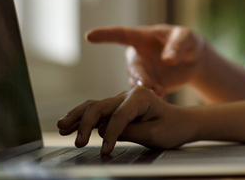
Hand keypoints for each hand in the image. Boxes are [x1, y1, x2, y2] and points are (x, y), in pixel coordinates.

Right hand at [57, 86, 194, 154]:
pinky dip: (82, 118)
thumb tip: (105, 131)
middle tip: (78, 142)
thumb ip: (130, 131)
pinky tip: (68, 125)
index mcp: (141, 96)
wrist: (183, 123)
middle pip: (100, 106)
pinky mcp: (118, 108)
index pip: (118, 116)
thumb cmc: (173, 127)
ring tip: (61, 127)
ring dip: (77, 117)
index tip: (105, 151)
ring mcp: (122, 100)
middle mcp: (128, 94)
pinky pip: (97, 111)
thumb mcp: (155, 134)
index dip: (110, 134)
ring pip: (94, 106)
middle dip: (85, 123)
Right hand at [86, 25, 204, 97]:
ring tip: (161, 92)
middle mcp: (137, 56)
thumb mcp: (186, 38)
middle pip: (133, 67)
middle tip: (148, 85)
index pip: (120, 34)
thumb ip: (177, 46)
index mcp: (142, 37)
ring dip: (146, 89)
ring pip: (136, 83)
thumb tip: (168, 59)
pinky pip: (142, 94)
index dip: (105, 35)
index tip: (89, 36)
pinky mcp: (146, 87)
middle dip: (139, 76)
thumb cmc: (187, 42)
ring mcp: (140, 72)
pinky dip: (151, 97)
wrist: (193, 61)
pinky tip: (161, 96)